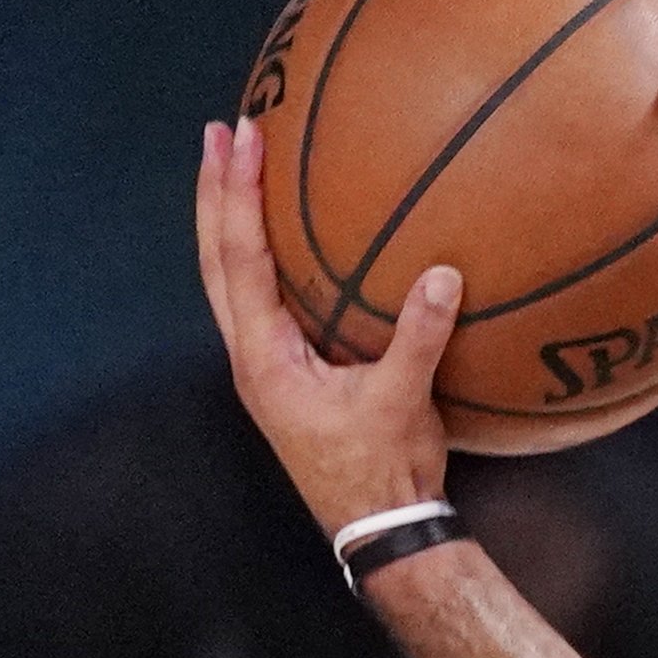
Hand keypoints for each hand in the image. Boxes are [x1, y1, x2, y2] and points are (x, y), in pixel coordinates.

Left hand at [194, 119, 459, 535]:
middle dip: (215, 194)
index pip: (240, 259)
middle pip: (216, 259)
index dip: (236, 195)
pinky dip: (265, 255)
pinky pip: (265, 297)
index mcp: (262, 357)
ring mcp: (266, 364)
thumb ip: (418, 337)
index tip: (239, 138)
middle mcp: (250, 354)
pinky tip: (290, 237)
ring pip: (231, 278)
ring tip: (237, 169)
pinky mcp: (289, 371)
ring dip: (231, 221)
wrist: (378, 524)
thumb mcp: (403, 401)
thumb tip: (442, 274)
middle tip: (220, 133)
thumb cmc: (382, 468)